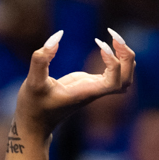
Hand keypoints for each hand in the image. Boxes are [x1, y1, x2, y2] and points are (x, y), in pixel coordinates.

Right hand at [11, 29, 134, 144]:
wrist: (34, 123)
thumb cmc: (33, 106)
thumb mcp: (32, 82)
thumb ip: (41, 59)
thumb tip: (57, 37)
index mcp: (86, 92)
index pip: (115, 81)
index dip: (114, 62)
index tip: (100, 44)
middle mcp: (94, 91)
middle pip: (127, 79)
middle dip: (126, 56)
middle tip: (113, 36)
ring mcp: (94, 88)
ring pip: (125, 77)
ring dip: (125, 56)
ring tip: (112, 37)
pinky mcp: (89, 84)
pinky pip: (114, 72)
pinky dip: (116, 57)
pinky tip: (102, 45)